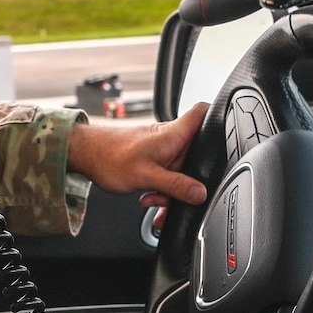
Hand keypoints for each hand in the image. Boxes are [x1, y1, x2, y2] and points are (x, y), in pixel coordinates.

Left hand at [67, 102, 208, 210]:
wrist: (84, 155)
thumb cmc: (110, 157)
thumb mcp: (147, 177)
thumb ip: (176, 186)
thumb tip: (200, 193)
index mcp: (174, 135)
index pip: (204, 112)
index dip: (219, 116)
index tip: (228, 132)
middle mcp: (170, 138)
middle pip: (194, 156)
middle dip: (186, 180)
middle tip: (170, 195)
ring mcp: (161, 148)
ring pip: (179, 170)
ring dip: (169, 190)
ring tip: (151, 199)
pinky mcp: (152, 158)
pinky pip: (165, 174)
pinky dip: (160, 189)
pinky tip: (148, 198)